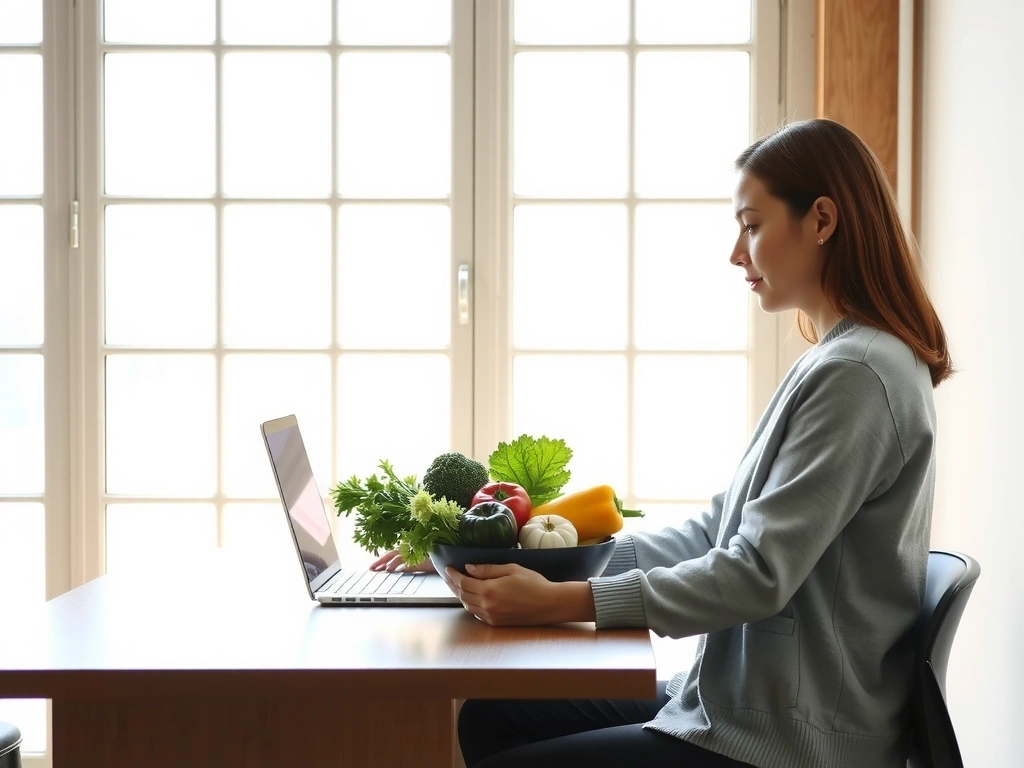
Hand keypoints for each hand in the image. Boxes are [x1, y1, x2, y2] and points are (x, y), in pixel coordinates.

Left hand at [368, 548, 435, 573]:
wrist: (447, 551)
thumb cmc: (436, 555)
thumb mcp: (420, 560)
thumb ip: (410, 564)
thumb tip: (400, 570)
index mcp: (408, 548)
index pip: (392, 553)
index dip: (382, 559)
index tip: (374, 566)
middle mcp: (410, 547)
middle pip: (391, 553)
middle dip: (380, 561)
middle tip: (371, 569)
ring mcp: (415, 550)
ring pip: (397, 556)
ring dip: (388, 563)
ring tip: (381, 570)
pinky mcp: (421, 554)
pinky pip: (407, 559)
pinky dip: (399, 564)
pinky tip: (393, 569)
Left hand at [443, 563, 595, 625]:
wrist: (550, 604)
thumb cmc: (534, 584)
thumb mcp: (511, 569)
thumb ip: (488, 569)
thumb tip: (469, 567)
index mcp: (489, 591)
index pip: (463, 583)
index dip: (453, 575)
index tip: (448, 568)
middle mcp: (487, 606)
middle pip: (462, 595)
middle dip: (453, 584)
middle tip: (449, 576)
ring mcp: (491, 617)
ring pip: (468, 606)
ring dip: (461, 595)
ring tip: (457, 585)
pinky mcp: (497, 623)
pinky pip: (477, 614)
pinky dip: (471, 604)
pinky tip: (472, 598)